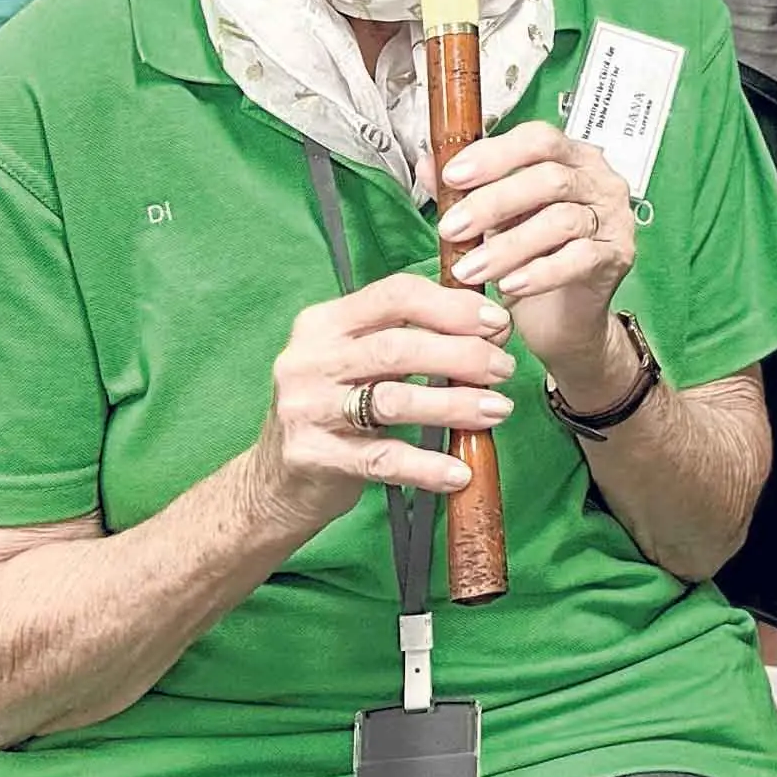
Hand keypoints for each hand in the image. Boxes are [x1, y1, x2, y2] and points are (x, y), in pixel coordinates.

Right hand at [246, 273, 517, 531]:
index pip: (394, 295)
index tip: (496, 321)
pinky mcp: (312, 457)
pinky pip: (382, 459)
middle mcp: (308, 360)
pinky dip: (427, 466)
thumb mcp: (357, 362)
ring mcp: (306, 409)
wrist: (272, 481)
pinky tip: (461, 472)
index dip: (452, 305)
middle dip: (463, 354)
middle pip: (399, 346)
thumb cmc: (334, 411)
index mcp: (323, 323)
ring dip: (456, 404)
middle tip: (504, 369)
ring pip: (394, 400)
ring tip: (497, 410)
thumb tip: (492, 327)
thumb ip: (412, 338)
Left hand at [438, 118, 637, 388]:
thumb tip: (428, 164)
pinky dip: (539, 272)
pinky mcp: (617, 256)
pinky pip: (579, 259)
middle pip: (549, 178)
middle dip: (493, 203)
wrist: (565, 317)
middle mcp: (597, 181)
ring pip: (562, 221)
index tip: (453, 176)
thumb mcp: (496, 219)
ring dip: (508, 246)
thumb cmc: (533, 257)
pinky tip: (508, 285)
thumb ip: (468, 190)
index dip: (495, 154)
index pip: (538, 139)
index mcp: (570, 157)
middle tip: (451, 228)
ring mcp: (613, 218)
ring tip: (469, 269)